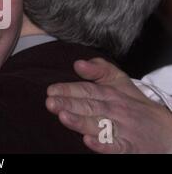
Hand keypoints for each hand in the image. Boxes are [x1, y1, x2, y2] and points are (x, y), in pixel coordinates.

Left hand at [46, 58, 171, 152]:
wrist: (167, 131)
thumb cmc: (135, 105)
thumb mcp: (120, 82)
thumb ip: (99, 69)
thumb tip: (78, 63)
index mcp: (111, 94)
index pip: (87, 90)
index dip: (69, 90)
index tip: (51, 90)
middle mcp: (116, 110)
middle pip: (90, 106)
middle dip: (69, 104)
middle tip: (50, 102)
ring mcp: (123, 129)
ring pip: (99, 124)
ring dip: (81, 121)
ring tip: (63, 117)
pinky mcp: (129, 147)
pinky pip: (115, 146)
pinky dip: (102, 144)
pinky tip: (88, 140)